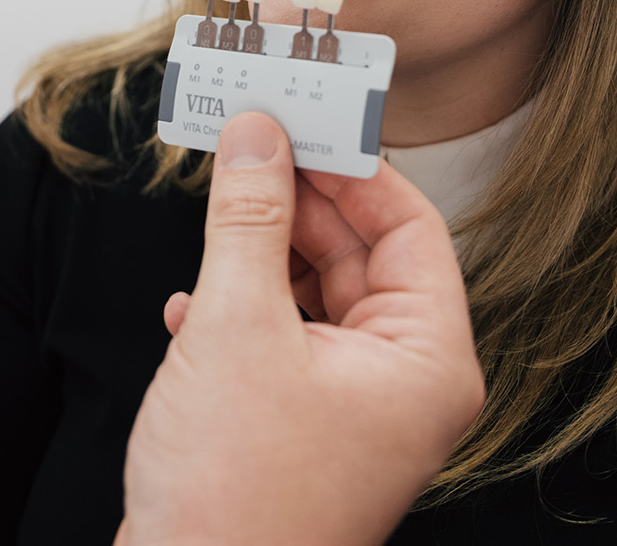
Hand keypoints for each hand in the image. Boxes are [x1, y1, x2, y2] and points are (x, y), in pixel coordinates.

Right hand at [115, 113, 483, 545]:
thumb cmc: (233, 497)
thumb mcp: (235, 326)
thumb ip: (247, 218)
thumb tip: (256, 136)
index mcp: (426, 361)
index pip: (410, 227)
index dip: (354, 167)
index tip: (301, 119)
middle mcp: (404, 386)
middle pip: (362, 256)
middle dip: (297, 204)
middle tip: (247, 147)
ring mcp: (355, 413)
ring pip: (316, 297)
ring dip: (259, 257)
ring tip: (212, 215)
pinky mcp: (304, 431)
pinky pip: (286, 342)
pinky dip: (240, 314)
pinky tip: (190, 309)